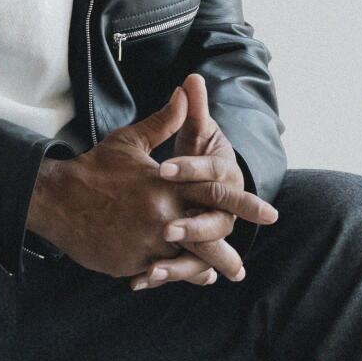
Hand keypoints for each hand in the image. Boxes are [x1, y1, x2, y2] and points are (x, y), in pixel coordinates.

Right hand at [28, 75, 277, 289]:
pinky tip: (183, 278)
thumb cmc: (96, 167)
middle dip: (227, 254)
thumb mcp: (130, 140)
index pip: (214, 192)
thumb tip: (187, 90)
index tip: (270, 213)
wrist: (57, 198)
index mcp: (167, 184)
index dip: (244, 203)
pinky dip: (171, 275)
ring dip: (202, 270)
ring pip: (185, 262)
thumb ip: (165, 121)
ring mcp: (146, 242)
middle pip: (206, 237)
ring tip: (219, 277)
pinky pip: (157, 271)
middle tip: (242, 270)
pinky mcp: (130, 261)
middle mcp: (162, 216)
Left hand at [130, 71, 274, 290]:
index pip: (212, 173)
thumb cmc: (195, 155)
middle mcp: (219, 208)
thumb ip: (191, 109)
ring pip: (202, 254)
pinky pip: (184, 269)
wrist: (201, 186)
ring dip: (180, 264)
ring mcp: (206, 233)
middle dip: (193, 226)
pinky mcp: (191, 252)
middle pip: (215, 220)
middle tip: (168, 229)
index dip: (188, 169)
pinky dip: (164, 275)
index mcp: (222, 175)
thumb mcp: (193, 132)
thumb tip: (191, 80)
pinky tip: (139, 280)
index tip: (163, 169)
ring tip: (153, 269)